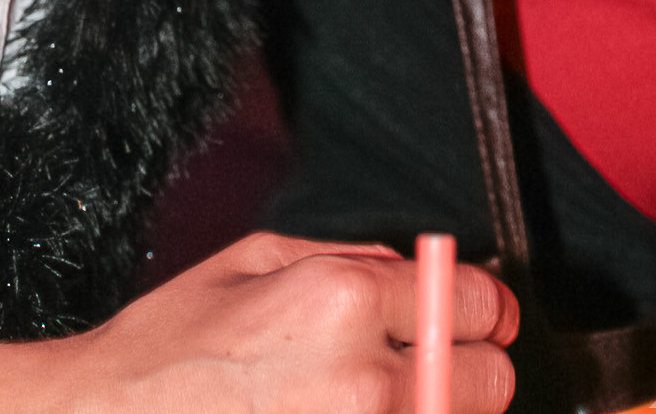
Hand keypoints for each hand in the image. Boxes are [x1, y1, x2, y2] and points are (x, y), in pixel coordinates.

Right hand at [70, 230, 518, 412]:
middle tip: (427, 369)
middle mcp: (363, 380)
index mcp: (343, 300)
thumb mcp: (254, 262)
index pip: (478, 303)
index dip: (482, 309)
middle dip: (466, 369)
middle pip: (488, 383)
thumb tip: (414, 271)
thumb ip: (349, 257)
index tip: (480, 318)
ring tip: (368, 401)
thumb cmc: (167, 352)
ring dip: (432, 411)